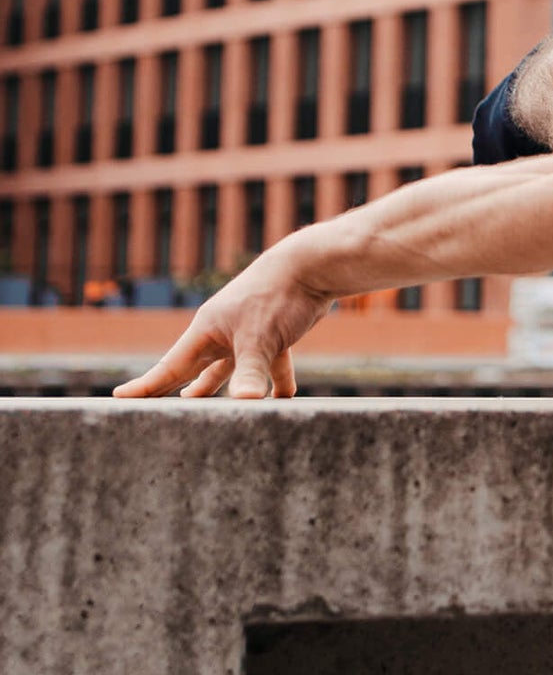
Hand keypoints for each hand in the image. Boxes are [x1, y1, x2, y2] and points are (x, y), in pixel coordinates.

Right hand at [112, 242, 334, 400]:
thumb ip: (250, 372)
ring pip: (228, 366)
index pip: (170, 366)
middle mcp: (223, 331)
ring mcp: (248, 331)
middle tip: (153, 410)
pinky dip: (273, 381)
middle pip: (193, 368)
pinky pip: (268, 363)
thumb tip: (244, 402)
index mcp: (208, 331)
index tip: (118, 398)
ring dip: (217, 386)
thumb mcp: (261, 338)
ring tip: (201, 405)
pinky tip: (281, 399)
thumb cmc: (278, 295)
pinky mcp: (275, 333)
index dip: (145, 385)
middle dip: (174, 388)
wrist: (313, 265)